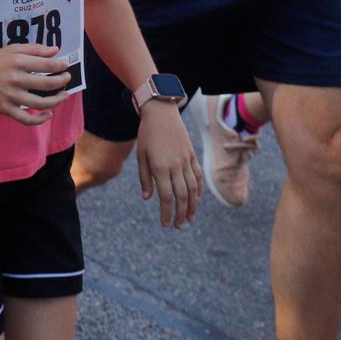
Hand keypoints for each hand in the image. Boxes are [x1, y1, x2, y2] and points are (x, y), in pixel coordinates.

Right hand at [0, 44, 71, 125]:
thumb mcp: (13, 49)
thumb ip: (35, 49)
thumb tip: (56, 50)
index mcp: (18, 62)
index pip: (46, 64)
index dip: (60, 65)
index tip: (66, 65)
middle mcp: (16, 79)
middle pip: (47, 84)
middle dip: (61, 81)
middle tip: (67, 78)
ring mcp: (11, 96)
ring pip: (40, 103)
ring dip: (57, 100)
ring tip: (64, 95)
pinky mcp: (6, 109)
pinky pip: (26, 119)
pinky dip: (40, 119)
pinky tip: (49, 114)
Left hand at [134, 102, 201, 228]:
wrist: (161, 113)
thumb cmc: (147, 135)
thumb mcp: (141, 156)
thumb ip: (145, 178)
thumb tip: (148, 198)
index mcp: (160, 167)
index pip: (166, 196)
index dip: (167, 213)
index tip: (165, 224)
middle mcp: (175, 165)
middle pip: (181, 196)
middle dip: (180, 214)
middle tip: (179, 226)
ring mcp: (185, 160)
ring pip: (193, 188)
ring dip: (192, 206)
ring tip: (190, 219)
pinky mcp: (192, 155)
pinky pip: (198, 176)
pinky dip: (199, 190)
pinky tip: (196, 200)